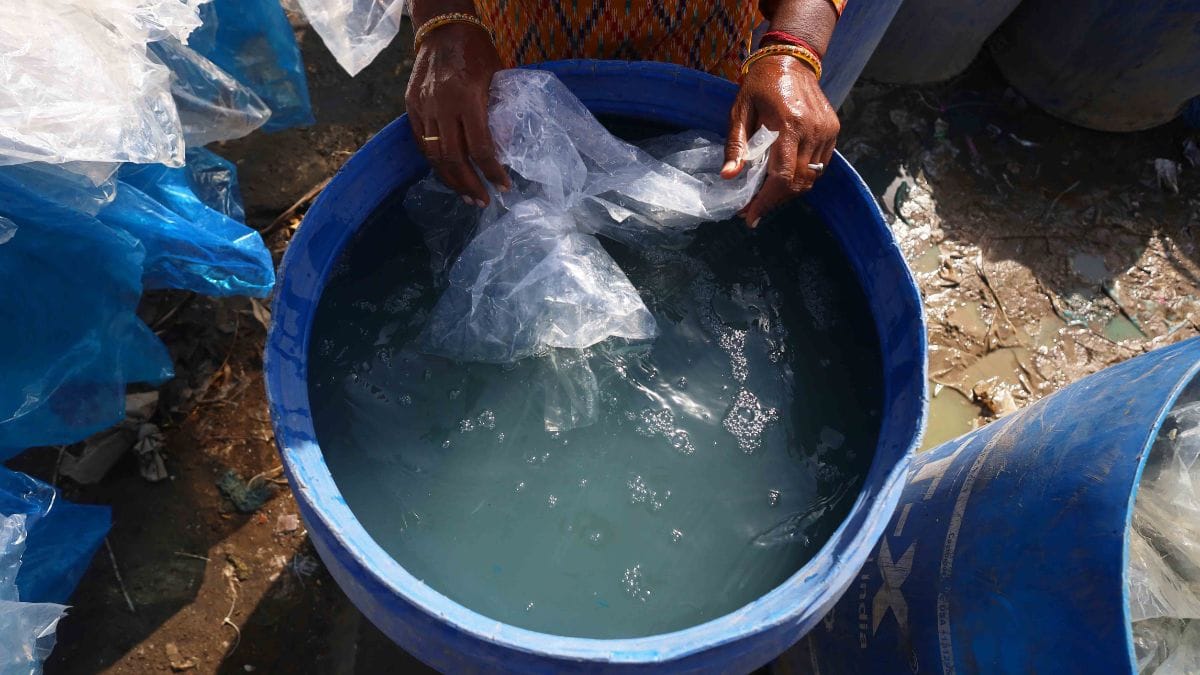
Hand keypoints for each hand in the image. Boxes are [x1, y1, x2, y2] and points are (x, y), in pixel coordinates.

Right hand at [405, 24, 510, 206]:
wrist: (442, 28)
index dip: (492, 171)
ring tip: (465, 195)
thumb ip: (498, 111)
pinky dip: (434, 161)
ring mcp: (423, 106)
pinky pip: (420, 141)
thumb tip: (507, 146)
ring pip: (433, 155)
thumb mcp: (496, 78)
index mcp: (467, 98)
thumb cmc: (476, 51)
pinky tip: (447, 173)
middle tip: (481, 201)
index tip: (503, 186)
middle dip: (469, 184)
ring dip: (450, 179)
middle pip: (453, 158)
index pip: (480, 147)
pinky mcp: (411, 105)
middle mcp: (442, 105)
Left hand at [721, 55, 838, 227]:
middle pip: (798, 183)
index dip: (766, 201)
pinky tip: (783, 178)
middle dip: (774, 201)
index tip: (751, 217)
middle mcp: (813, 130)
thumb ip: (736, 146)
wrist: (791, 60)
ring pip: (811, 178)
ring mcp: (827, 131)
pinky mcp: (833, 131)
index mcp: (788, 124)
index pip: (782, 176)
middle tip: (753, 209)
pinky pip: (820, 166)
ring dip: (788, 192)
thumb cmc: (760, 86)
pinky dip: (802, 177)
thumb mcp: (740, 112)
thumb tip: (729, 177)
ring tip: (766, 196)